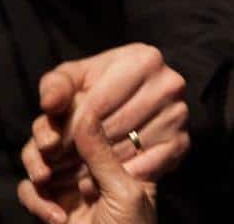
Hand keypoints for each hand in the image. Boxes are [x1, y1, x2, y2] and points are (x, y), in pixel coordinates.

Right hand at [17, 108, 157, 223]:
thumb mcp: (124, 192)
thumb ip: (103, 154)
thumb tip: (85, 112)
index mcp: (119, 157)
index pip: (93, 124)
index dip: (76, 112)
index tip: (60, 105)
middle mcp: (91, 167)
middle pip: (59, 137)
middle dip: (49, 138)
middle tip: (48, 144)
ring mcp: (68, 186)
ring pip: (39, 160)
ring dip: (37, 168)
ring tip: (46, 178)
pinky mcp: (50, 206)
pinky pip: (31, 191)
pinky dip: (37, 202)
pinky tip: (57, 219)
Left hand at [19, 44, 189, 218]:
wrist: (132, 100)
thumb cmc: (97, 87)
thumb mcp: (72, 80)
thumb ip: (54, 88)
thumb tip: (51, 104)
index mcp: (144, 59)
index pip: (98, 104)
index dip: (71, 128)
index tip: (53, 146)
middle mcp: (169, 84)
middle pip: (114, 127)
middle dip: (82, 149)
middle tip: (59, 164)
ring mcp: (179, 114)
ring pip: (127, 149)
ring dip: (97, 167)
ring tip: (75, 169)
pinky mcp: (183, 142)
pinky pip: (145, 167)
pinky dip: (120, 174)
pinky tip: (102, 175)